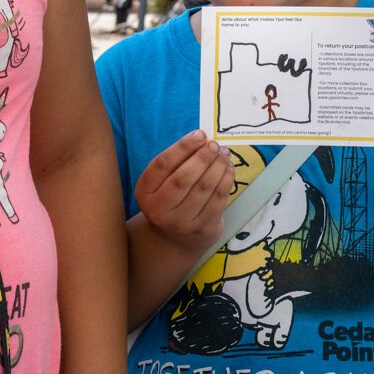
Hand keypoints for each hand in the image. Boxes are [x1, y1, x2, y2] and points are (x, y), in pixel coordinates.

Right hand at [134, 130, 233, 251]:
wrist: (175, 238)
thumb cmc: (170, 198)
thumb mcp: (162, 182)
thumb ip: (177, 161)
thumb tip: (203, 138)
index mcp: (144, 192)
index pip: (162, 164)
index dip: (182, 147)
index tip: (200, 134)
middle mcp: (159, 209)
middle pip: (183, 178)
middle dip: (202, 157)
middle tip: (214, 144)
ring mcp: (181, 222)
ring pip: (203, 188)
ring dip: (217, 166)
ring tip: (224, 153)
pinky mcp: (202, 229)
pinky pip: (218, 200)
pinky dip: (225, 180)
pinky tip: (228, 169)